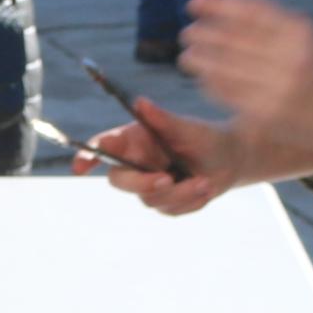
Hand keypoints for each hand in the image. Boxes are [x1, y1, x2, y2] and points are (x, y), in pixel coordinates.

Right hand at [75, 99, 312, 215]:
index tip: (80, 166)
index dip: (88, 155)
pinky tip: (204, 188)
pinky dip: (189, 201)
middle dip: (143, 183)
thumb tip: (140, 103)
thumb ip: (162, 119)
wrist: (232, 160)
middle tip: (168, 178)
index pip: (104, 147)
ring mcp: (148, 185)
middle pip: (120, 180)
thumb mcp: (188, 128)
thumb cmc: (207, 137)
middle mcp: (137, 162)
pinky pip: (169, 210)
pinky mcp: (164, 202)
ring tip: (205, 181)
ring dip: (180, 192)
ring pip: (149, 199)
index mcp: (135, 139)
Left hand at [179, 0, 312, 158]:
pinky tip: (203, 77)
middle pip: (233, 40)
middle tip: (188, 33)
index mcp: (299, 32)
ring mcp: (277, 87)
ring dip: (200, 60)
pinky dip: (210, 84)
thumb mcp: (299, 33)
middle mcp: (289, 58)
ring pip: (226, 69)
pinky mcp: (266, 113)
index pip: (250, 12)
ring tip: (188, 56)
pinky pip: (229, 94)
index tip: (194, 3)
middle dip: (203, 34)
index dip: (217, 6)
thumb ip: (261, 16)